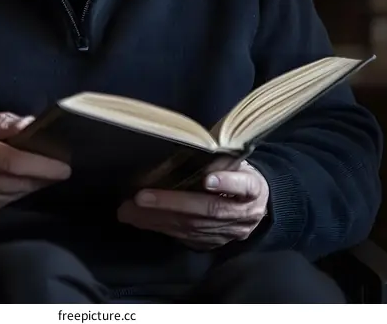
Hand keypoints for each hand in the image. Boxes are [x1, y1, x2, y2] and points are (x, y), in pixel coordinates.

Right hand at [0, 111, 70, 219]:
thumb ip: (4, 123)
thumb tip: (31, 126)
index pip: (10, 161)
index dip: (40, 165)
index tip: (63, 166)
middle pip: (15, 181)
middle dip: (42, 176)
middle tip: (61, 168)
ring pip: (14, 195)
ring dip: (33, 185)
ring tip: (45, 173)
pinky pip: (7, 203)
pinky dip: (20, 192)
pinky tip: (25, 182)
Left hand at [117, 161, 268, 250]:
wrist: (256, 208)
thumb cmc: (240, 174)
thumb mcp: (240, 161)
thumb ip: (223, 156)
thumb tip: (197, 145)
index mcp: (253, 189)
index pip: (244, 185)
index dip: (227, 183)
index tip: (208, 179)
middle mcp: (242, 215)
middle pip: (207, 210)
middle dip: (172, 204)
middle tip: (141, 198)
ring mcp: (227, 233)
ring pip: (191, 227)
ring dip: (158, 219)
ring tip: (130, 211)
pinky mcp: (213, 243)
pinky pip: (185, 237)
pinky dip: (161, 228)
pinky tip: (140, 221)